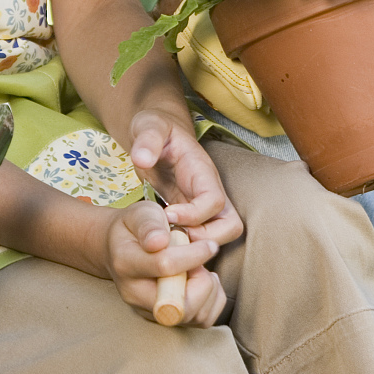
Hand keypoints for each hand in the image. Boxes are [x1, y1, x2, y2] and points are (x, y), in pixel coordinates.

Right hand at [103, 199, 227, 326]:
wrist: (118, 249)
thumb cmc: (134, 228)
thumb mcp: (139, 214)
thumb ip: (149, 224)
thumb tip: (159, 241)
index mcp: (126, 263)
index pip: (164, 266)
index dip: (194, 255)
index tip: (210, 244)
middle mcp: (135, 295)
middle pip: (181, 305)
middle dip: (203, 282)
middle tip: (202, 263)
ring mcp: (149, 311)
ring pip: (195, 316)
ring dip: (209, 291)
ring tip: (201, 269)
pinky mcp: (166, 319)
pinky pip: (202, 320)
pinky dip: (212, 301)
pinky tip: (203, 281)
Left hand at [127, 108, 243, 252]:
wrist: (156, 133)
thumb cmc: (155, 128)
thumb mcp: (149, 126)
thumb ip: (147, 139)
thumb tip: (142, 158)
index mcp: (203, 172)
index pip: (215, 201)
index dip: (194, 214)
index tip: (166, 214)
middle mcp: (209, 191)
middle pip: (230, 226)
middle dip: (203, 238)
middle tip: (170, 234)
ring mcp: (202, 205)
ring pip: (220, 236)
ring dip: (196, 246)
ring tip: (166, 238)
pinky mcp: (192, 215)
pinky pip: (200, 239)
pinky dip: (185, 247)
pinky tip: (161, 240)